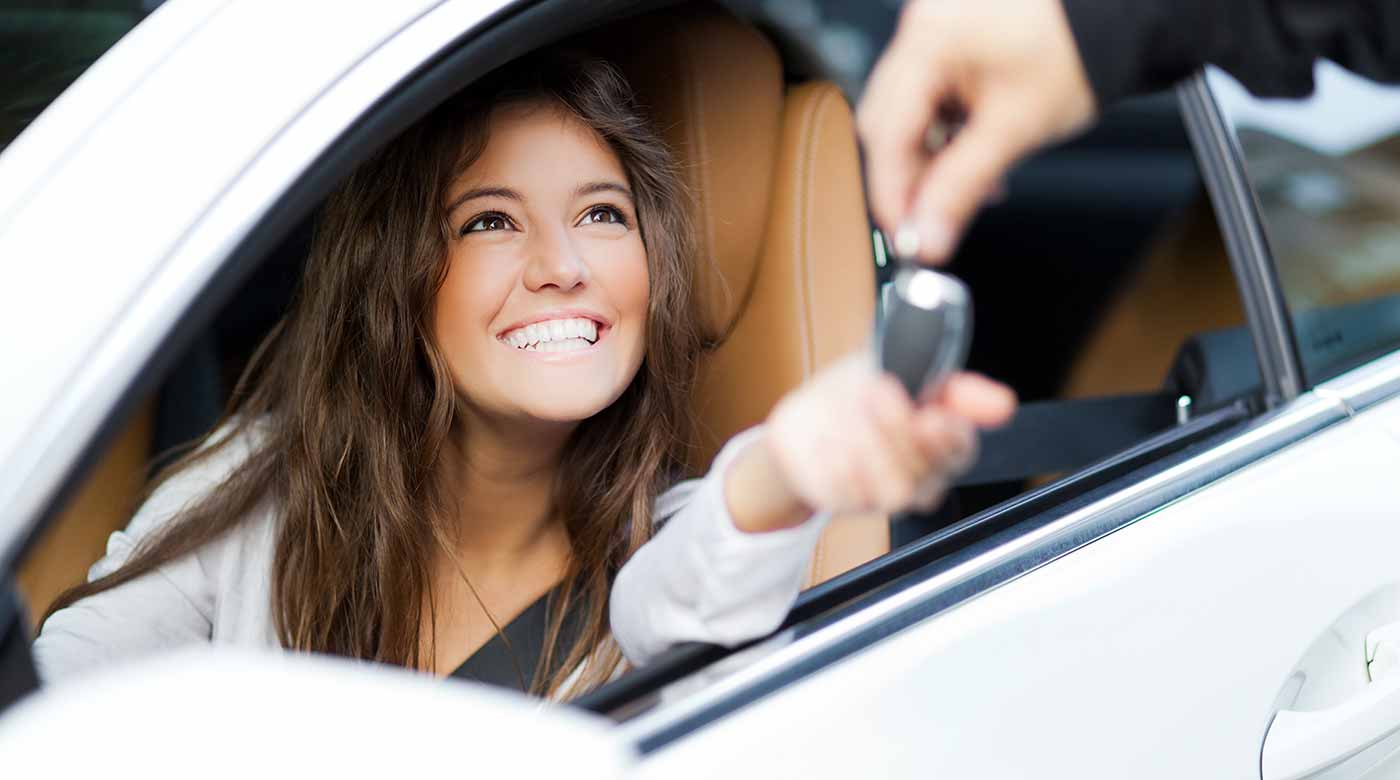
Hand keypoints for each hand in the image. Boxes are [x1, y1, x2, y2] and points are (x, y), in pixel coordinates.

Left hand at [726, 353, 1015, 531]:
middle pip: (925, 471)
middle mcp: (919, 475)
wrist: (807, 416)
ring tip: (849, 414)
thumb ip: (952, 386)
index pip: (961, 450)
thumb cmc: (861, 391)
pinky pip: (847, 492)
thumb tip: (1003, 404)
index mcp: (942, 441)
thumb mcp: (903, 367)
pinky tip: (828, 437)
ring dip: (869, 446)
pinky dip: (835, 459)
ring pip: (894, 491)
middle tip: (877, 391)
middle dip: (898, 429)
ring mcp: (881, 494)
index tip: (930, 414)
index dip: (949, 437)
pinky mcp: (844, 501)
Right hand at [856, 0, 1096, 262]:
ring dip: (930, 160)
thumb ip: (961, 188)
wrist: (1119, 22)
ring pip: (908, 116)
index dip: (892, 192)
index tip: (905, 235)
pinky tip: (970, 157)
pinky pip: (930, 98)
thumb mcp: (1014, 129)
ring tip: (968, 188)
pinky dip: (945, 134)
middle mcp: (923, 29)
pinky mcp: (950, 43)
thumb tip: (927, 236)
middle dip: (909, 178)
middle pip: (889, 124)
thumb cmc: (1078, 51)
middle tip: (929, 223)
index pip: (887, 132)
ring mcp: (935, 34)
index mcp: (930, 39)